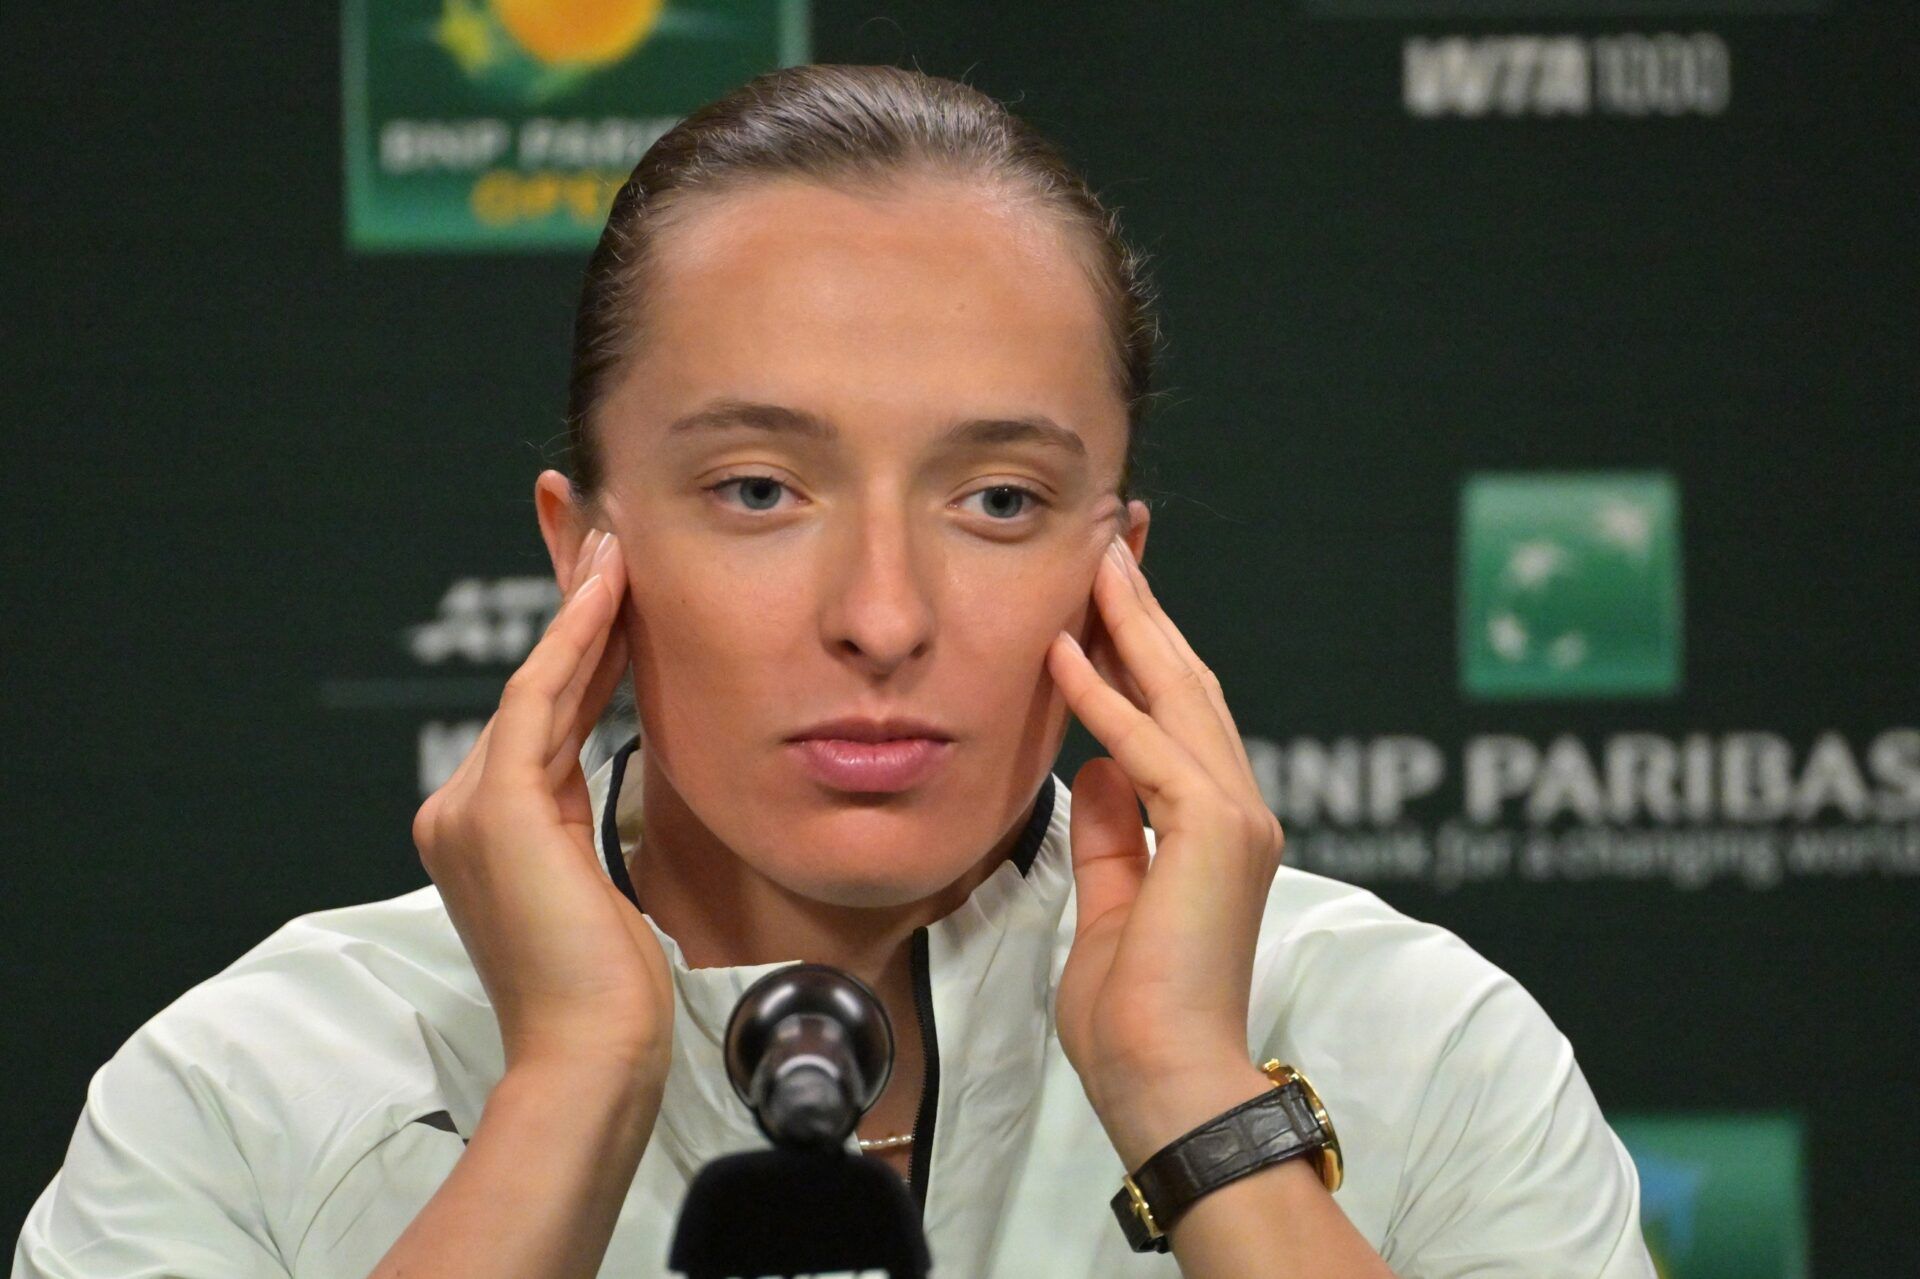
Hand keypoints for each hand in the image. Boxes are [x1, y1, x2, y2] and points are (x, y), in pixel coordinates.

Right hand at [412, 530, 672, 1081]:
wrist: (589, 1053)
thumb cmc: (606, 989)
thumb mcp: (593, 883)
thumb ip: (578, 818)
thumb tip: (602, 766)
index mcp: (483, 831)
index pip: (542, 717)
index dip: (580, 647)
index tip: (615, 586)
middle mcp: (460, 811)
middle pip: (538, 689)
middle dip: (578, 609)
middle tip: (608, 532)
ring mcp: (467, 807)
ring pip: (540, 684)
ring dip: (584, 608)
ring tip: (620, 543)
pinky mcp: (495, 807)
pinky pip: (542, 698)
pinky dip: (577, 639)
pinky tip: (611, 591)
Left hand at [1047, 532, 1286, 1167]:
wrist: (1168, 1082)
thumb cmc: (1137, 1015)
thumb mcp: (1114, 902)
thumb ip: (1113, 834)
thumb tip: (1097, 771)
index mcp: (1217, 830)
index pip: (1179, 717)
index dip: (1143, 651)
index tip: (1108, 597)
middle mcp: (1239, 811)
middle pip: (1188, 687)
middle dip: (1146, 612)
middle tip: (1109, 545)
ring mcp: (1236, 817)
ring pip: (1181, 697)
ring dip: (1133, 626)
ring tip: (1094, 563)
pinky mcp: (1214, 832)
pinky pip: (1149, 746)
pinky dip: (1105, 698)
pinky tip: (1066, 653)